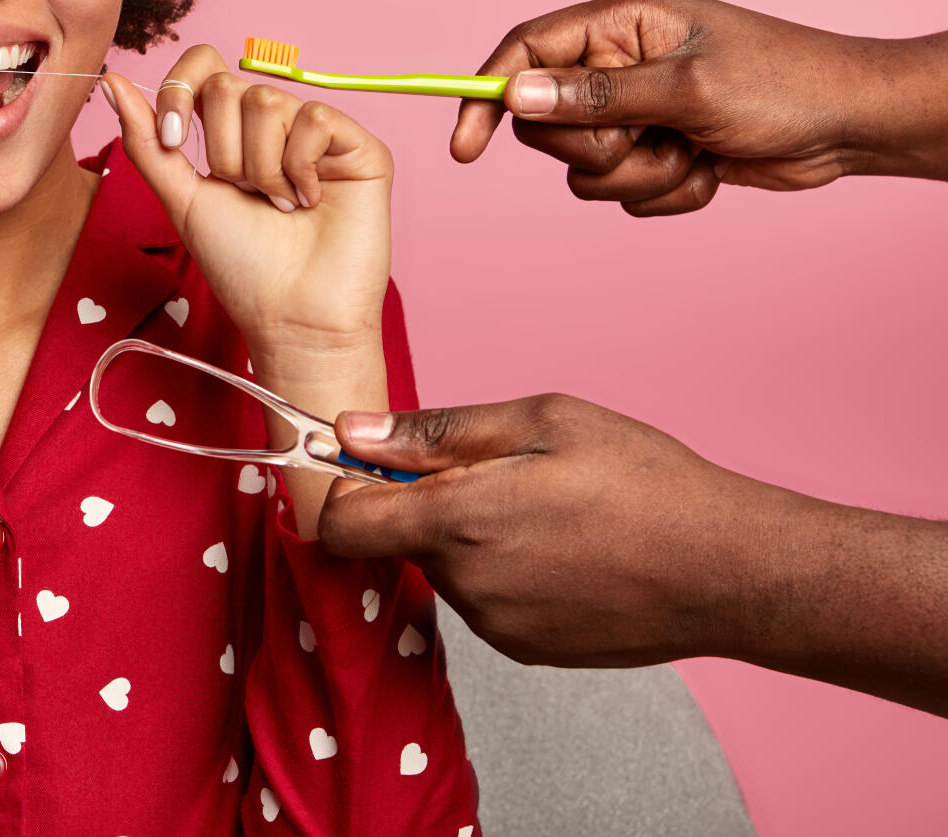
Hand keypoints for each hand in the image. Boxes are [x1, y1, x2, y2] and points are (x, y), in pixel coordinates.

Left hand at [102, 48, 393, 359]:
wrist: (290, 315)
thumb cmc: (240, 265)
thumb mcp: (180, 197)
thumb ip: (147, 140)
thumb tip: (112, 80)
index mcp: (232, 130)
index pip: (202, 66)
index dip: (180, 91)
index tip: (175, 141)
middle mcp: (276, 124)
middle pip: (228, 86)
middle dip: (222, 152)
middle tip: (246, 196)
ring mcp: (318, 132)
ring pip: (267, 101)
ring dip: (260, 168)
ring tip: (280, 206)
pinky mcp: (359, 145)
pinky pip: (314, 117)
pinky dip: (300, 166)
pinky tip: (312, 200)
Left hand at [316, 394, 789, 666]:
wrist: (731, 571)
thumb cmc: (646, 484)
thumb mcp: (540, 422)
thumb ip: (434, 431)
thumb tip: (352, 430)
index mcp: (458, 522)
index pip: (341, 525)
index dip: (346, 489)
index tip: (375, 463)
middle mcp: (466, 585)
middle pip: (398, 540)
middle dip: (426, 502)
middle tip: (500, 471)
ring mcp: (496, 626)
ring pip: (445, 568)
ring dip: (469, 536)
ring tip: (547, 509)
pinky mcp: (526, 650)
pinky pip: (484, 599)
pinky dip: (503, 570)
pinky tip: (563, 548)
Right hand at [449, 0, 917, 214]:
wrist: (851, 127)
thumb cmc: (784, 86)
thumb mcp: (687, 89)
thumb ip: (597, 96)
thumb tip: (516, 95)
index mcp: (620, 25)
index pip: (526, 51)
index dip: (488, 94)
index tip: (468, 147)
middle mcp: (619, 65)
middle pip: (547, 122)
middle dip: (596, 147)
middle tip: (649, 137)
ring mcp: (637, 111)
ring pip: (584, 169)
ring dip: (637, 177)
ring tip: (691, 154)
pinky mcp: (656, 151)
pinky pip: (622, 193)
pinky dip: (664, 193)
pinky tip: (709, 171)